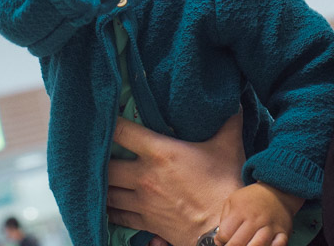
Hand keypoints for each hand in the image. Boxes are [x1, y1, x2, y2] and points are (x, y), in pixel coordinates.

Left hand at [108, 111, 244, 245]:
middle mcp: (145, 176)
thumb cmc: (225, 186)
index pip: (123, 132)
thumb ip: (228, 122)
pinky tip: (105, 205)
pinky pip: (117, 216)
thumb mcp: (228, 147)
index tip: (104, 117)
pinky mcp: (146, 222)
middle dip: (99, 158)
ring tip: (98, 176)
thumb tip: (235, 102)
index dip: (110, 122)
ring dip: (102, 184)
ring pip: (107, 191)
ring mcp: (143, 201)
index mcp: (160, 153)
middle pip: (105, 165)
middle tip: (98, 151)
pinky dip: (108, 210)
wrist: (224, 230)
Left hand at [216, 183, 300, 245]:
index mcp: (240, 210)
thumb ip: (224, 219)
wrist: (277, 190)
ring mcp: (270, 227)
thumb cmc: (252, 198)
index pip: (225, 233)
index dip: (221, 241)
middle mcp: (255, 219)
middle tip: (232, 245)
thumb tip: (220, 240)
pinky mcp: (282, 232)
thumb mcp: (232, 200)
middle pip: (239, 243)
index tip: (222, 241)